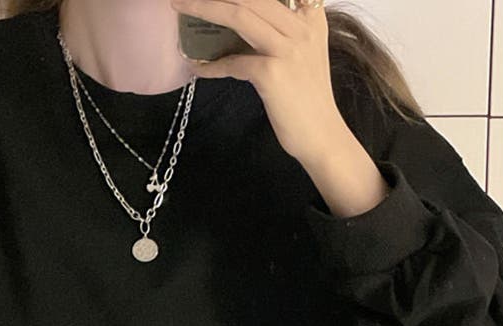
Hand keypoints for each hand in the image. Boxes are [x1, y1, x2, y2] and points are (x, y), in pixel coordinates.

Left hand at [170, 0, 347, 165]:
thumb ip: (286, 31)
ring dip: (204, 7)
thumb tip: (247, 19)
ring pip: (240, 14)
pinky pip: (233, 62)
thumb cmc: (308, 99)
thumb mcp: (305, 54)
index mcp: (310, 17)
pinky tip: (198, 68)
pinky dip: (211, 65)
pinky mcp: (272, 73)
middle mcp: (302, 26)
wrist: (321, 136)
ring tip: (181, 6)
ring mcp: (288, 49)